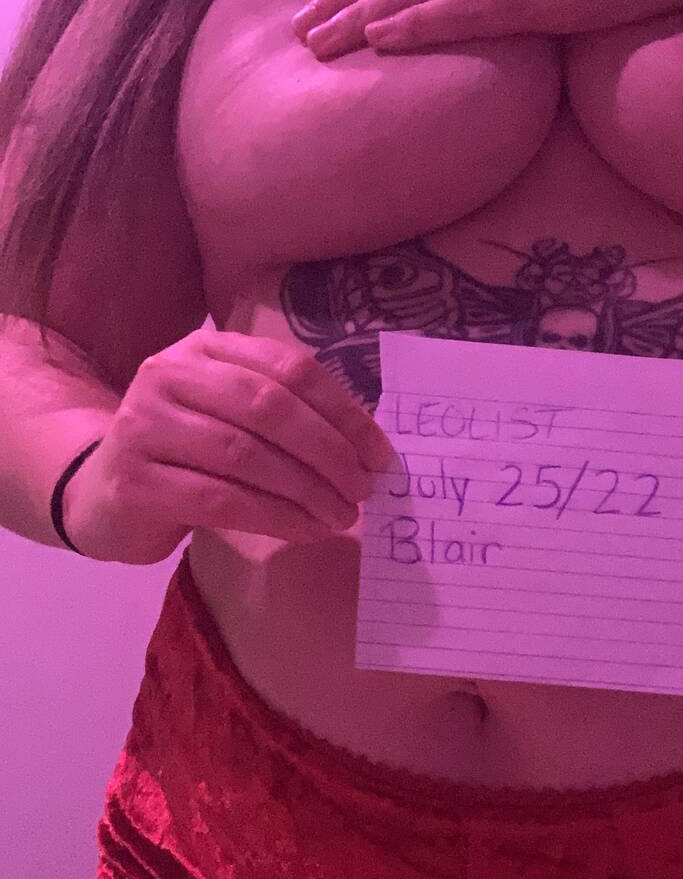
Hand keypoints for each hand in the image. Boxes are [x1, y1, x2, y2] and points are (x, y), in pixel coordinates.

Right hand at [64, 330, 395, 564]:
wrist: (106, 494)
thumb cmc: (189, 454)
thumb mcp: (234, 418)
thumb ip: (289, 415)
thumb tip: (368, 448)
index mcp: (204, 348)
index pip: (288, 369)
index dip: (343, 412)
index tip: (379, 454)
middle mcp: (168, 375)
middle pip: (269, 407)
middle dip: (328, 452)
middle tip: (363, 488)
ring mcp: (145, 426)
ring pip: (246, 455)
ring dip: (307, 490)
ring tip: (341, 515)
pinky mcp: (136, 481)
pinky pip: (222, 500)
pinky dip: (276, 517)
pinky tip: (306, 529)